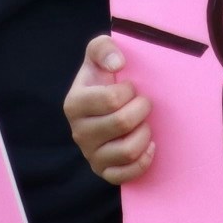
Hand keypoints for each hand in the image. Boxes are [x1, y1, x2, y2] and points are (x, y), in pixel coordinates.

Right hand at [65, 36, 153, 183]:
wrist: (105, 106)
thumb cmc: (105, 79)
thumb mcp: (99, 55)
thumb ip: (103, 48)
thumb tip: (117, 63)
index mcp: (74, 104)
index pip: (112, 99)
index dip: (130, 91)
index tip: (131, 87)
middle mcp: (78, 132)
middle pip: (122, 123)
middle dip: (142, 109)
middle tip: (144, 104)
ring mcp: (90, 155)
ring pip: (128, 150)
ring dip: (144, 134)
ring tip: (144, 123)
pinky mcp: (104, 172)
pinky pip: (126, 175)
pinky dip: (144, 160)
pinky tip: (148, 145)